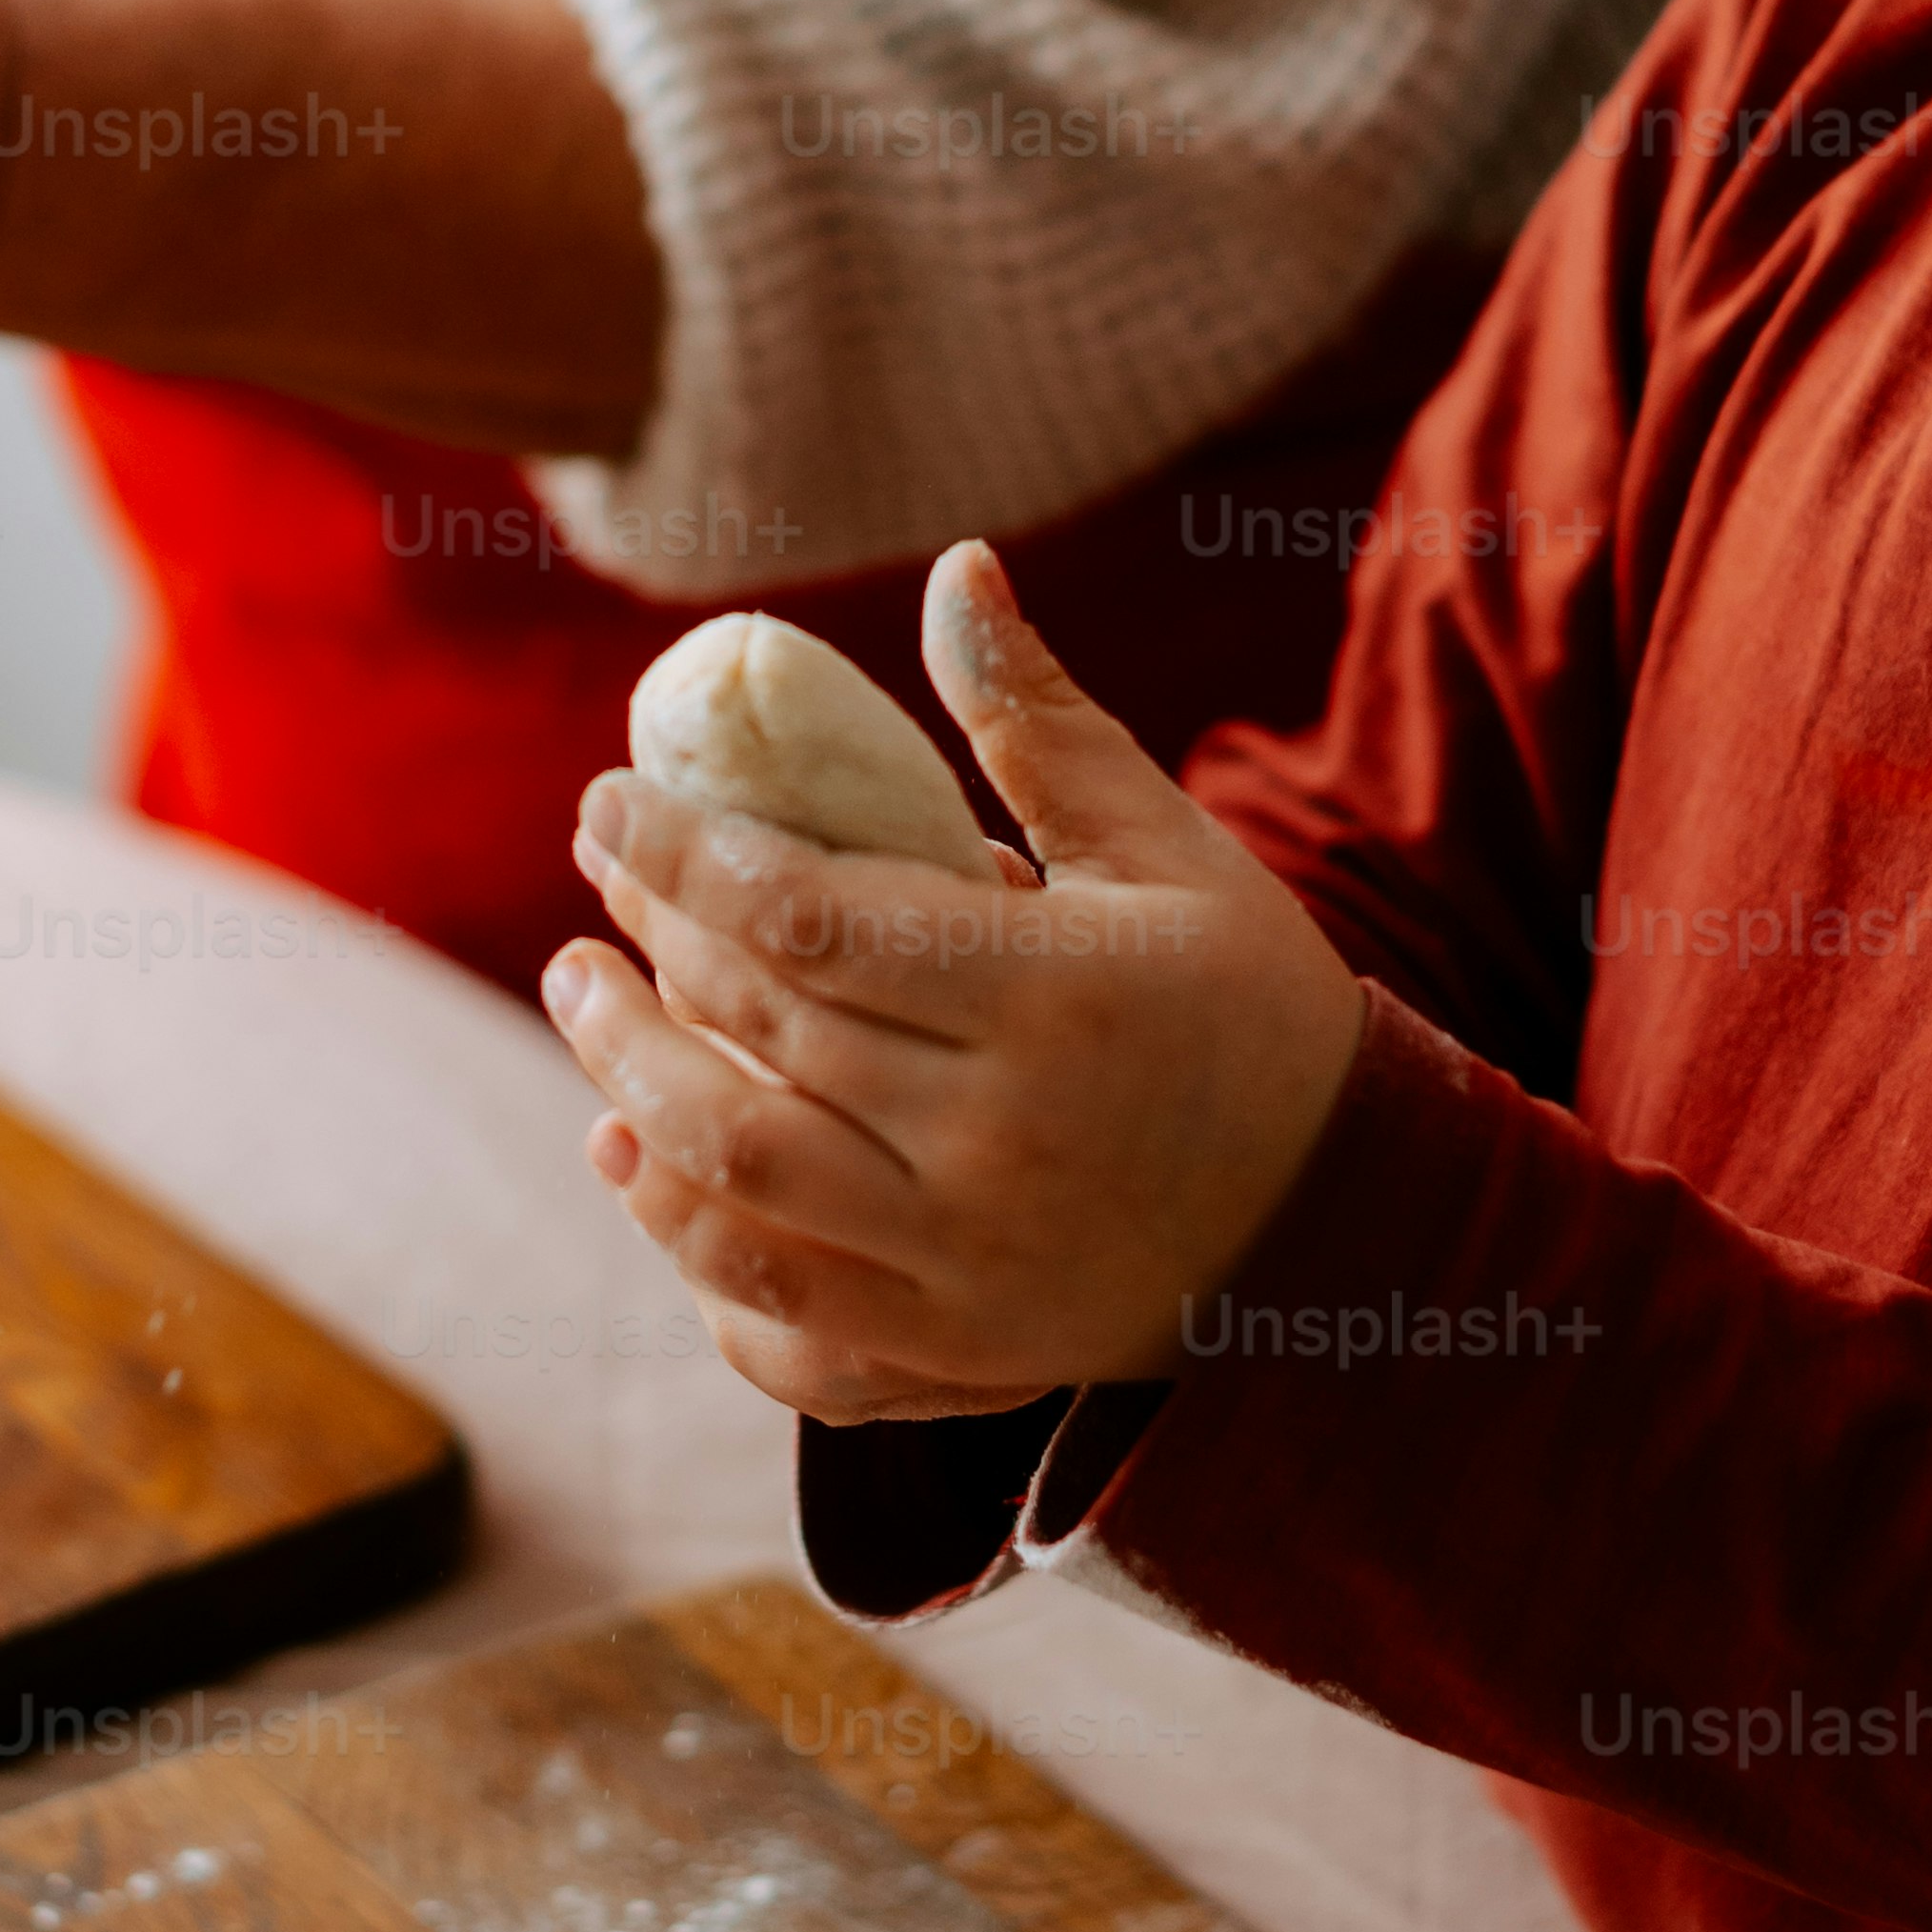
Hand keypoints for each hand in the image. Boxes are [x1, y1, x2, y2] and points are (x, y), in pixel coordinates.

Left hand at [542, 542, 1365, 1423]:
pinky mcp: (957, 1360)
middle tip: (595, 886)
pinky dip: (692, 1255)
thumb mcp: (1168, 851)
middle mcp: (1000, 1144)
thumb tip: (956, 570)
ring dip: (631, 1089)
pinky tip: (640, 1167)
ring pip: (739, 1186)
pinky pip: (782, 1330)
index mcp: (1054, 999)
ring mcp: (971, 1272)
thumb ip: (1041, 724)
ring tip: (588, 1003)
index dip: (682, 852)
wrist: (1344, 1222)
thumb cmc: (1247, 1004)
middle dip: (648, 946)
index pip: (807, 914)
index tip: (608, 800)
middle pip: (757, 1037)